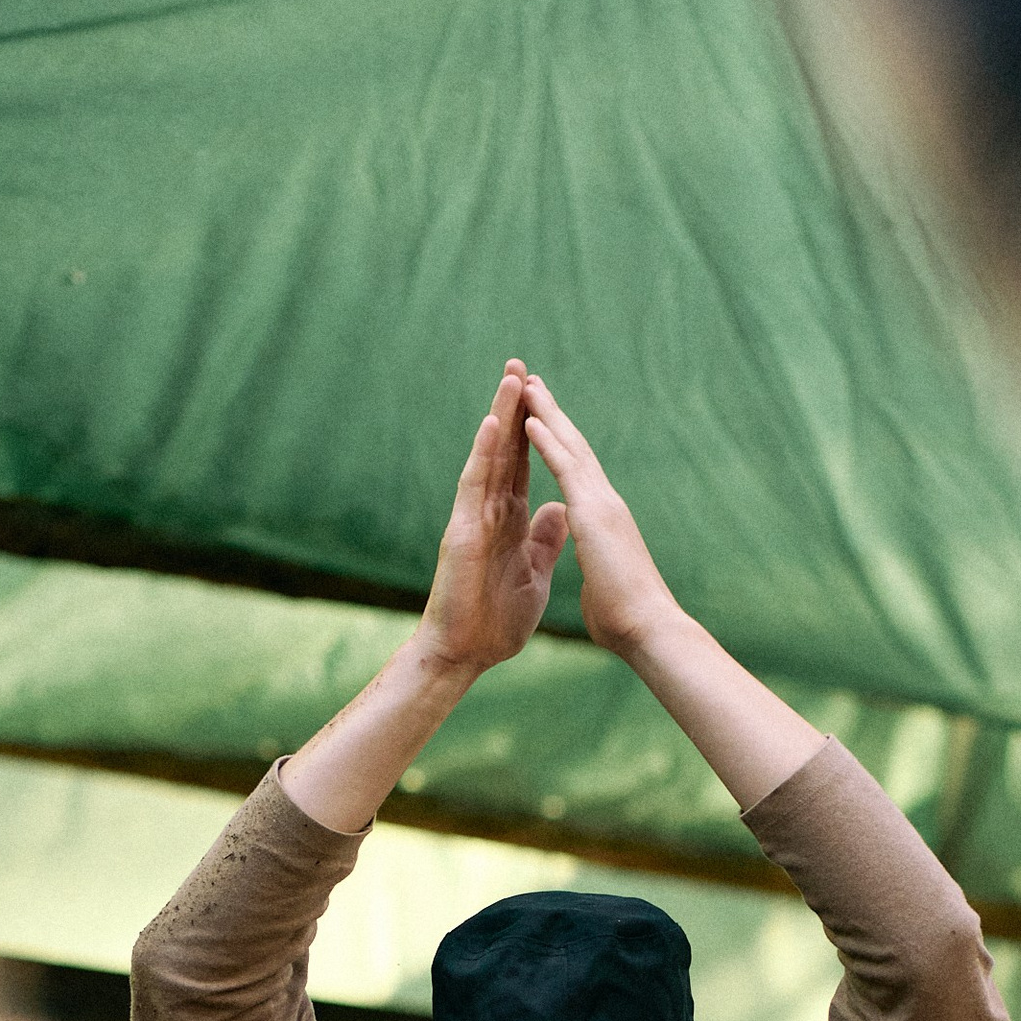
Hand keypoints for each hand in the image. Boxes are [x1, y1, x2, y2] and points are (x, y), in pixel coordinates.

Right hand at [416, 362, 569, 676]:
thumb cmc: (495, 624)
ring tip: (512, 377)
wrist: (466, 655)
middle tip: (522, 364)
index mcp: (508, 521)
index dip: (533, 430)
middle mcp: (488, 512)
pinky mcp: (462, 532)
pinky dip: (484, 454)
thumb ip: (544, 540)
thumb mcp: (534, 574)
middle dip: (515, 407)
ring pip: (489, 458)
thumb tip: (559, 509)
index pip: (522, 465)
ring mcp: (473, 518)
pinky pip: (474, 486)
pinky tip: (495, 425)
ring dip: (501, 416)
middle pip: (505, 450)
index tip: (544, 395)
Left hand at [522, 374, 677, 660]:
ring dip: (547, 414)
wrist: (647, 630)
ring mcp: (602, 504)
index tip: (543, 421)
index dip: (560, 446)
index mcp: (604, 522)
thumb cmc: (625, 620)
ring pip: (570, 448)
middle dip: (554, 416)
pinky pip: (565, 468)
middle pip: (575, 449)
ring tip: (526, 385)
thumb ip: (595, 570)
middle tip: (534, 384)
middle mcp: (606, 504)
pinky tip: (528, 420)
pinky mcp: (594, 513)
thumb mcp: (602, 585)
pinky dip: (547, 442)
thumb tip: (595, 575)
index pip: (577, 474)